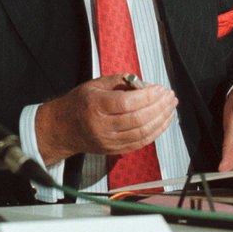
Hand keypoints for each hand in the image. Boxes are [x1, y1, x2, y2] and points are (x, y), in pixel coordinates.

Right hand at [36, 76, 177, 166]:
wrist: (62, 128)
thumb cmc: (80, 104)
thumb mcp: (95, 85)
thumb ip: (121, 81)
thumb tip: (146, 85)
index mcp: (95, 106)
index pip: (127, 103)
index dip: (148, 96)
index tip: (160, 89)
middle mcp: (101, 126)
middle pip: (138, 118)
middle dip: (160, 106)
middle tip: (171, 97)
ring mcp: (108, 141)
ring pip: (142, 133)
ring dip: (162, 119)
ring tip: (171, 107)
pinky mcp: (113, 150)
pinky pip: (140, 143)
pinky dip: (156, 131)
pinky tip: (164, 120)